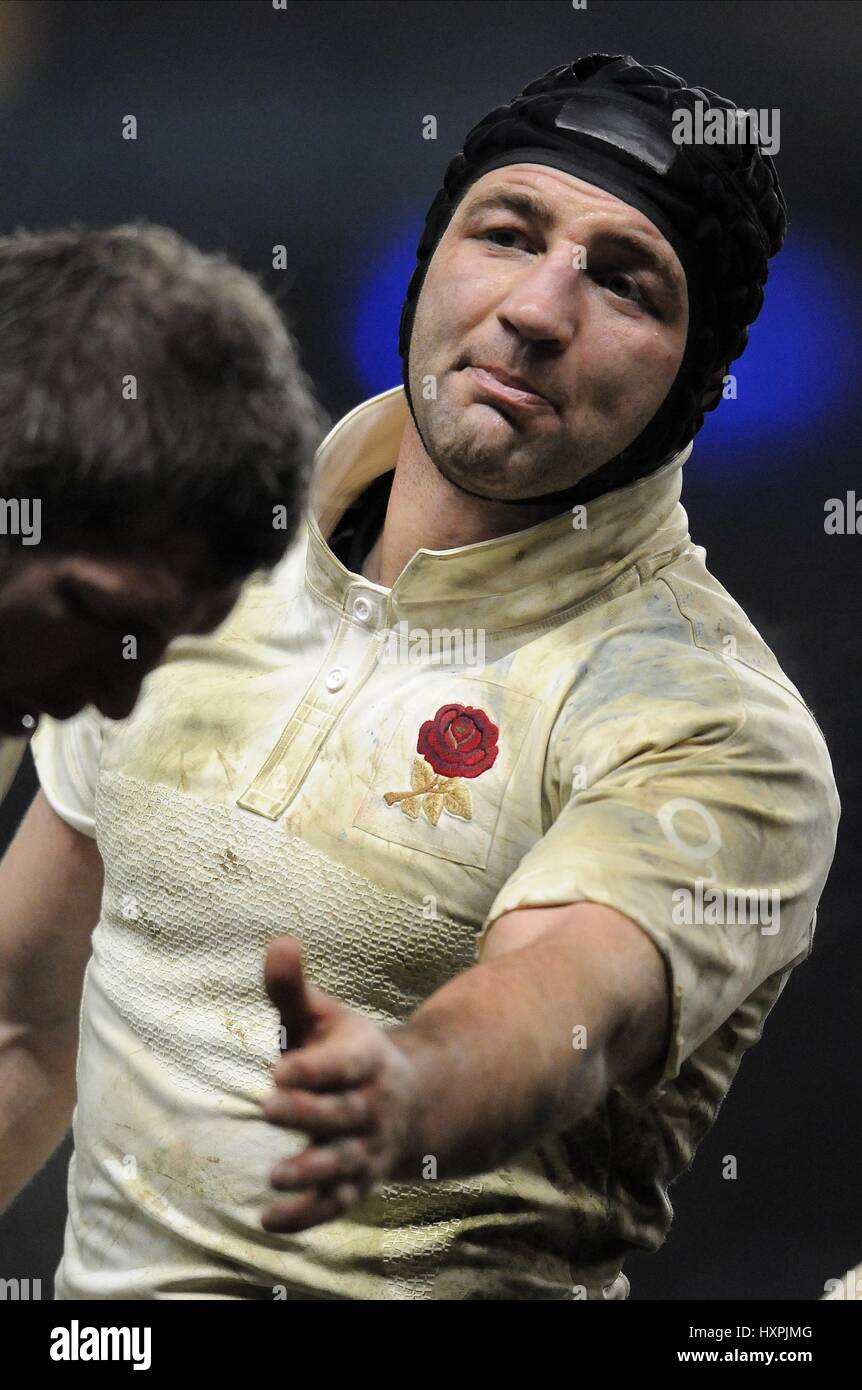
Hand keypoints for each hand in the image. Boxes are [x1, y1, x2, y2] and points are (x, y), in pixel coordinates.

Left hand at [259, 934, 422, 1232]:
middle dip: (308, 1113)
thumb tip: (279, 940)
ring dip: (311, 1171)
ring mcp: (366, 1148)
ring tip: (274, 1175)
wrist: (408, 1101)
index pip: (346, 1064)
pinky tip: (268, 1219)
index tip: (279, 1068)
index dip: (315, 1068)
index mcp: (365, 1058)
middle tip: (269, 1106)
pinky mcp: (356, 1183)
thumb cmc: (345, 1052)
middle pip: (344, 1114)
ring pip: (343, 1164)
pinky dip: (306, 1217)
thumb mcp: (323, 1015)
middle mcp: (371, 1106)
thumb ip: (292, 986)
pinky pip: (336, 1205)